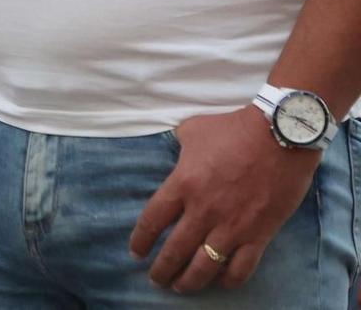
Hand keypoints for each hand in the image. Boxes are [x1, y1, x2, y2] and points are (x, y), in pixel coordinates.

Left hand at [129, 105, 319, 292]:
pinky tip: (221, 283)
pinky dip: (228, 280)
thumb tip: (176, 152)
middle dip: (161, 270)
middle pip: (175, 250)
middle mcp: (202, 211)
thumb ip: (180, 147)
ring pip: (204, 266)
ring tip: (180, 287)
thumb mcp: (193, 131)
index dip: (141, 241)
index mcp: (182, 184)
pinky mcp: (259, 235)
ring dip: (189, 281)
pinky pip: (241, 268)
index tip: (136, 253)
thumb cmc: (233, 129)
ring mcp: (232, 226)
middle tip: (155, 279)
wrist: (280, 136)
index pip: (152, 221)